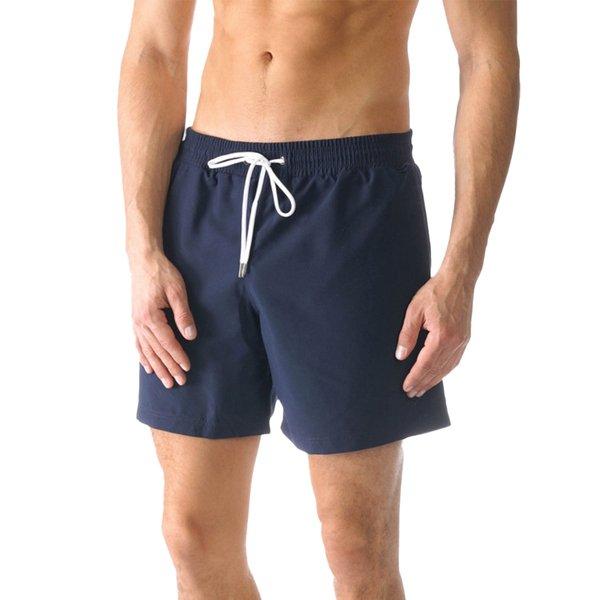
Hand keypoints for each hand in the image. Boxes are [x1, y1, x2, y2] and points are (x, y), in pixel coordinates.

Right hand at [131, 252, 196, 387]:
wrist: (144, 261)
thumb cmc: (162, 274)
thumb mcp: (177, 291)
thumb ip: (183, 315)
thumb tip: (190, 336)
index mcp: (150, 316)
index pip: (167, 342)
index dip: (178, 356)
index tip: (187, 368)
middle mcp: (140, 323)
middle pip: (157, 351)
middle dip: (169, 368)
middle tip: (179, 382)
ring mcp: (136, 322)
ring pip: (147, 350)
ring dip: (156, 367)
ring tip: (165, 381)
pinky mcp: (135, 319)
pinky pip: (138, 343)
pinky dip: (143, 357)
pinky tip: (147, 367)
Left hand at [396, 270, 472, 397]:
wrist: (458, 280)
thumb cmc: (435, 292)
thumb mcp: (414, 310)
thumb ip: (407, 334)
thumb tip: (401, 356)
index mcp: (442, 336)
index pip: (425, 364)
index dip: (415, 377)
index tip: (406, 387)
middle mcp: (455, 342)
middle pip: (436, 370)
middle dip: (423, 383)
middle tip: (411, 393)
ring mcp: (462, 341)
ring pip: (447, 367)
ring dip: (434, 380)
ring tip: (422, 389)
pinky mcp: (465, 338)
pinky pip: (455, 360)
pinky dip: (445, 371)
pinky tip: (437, 375)